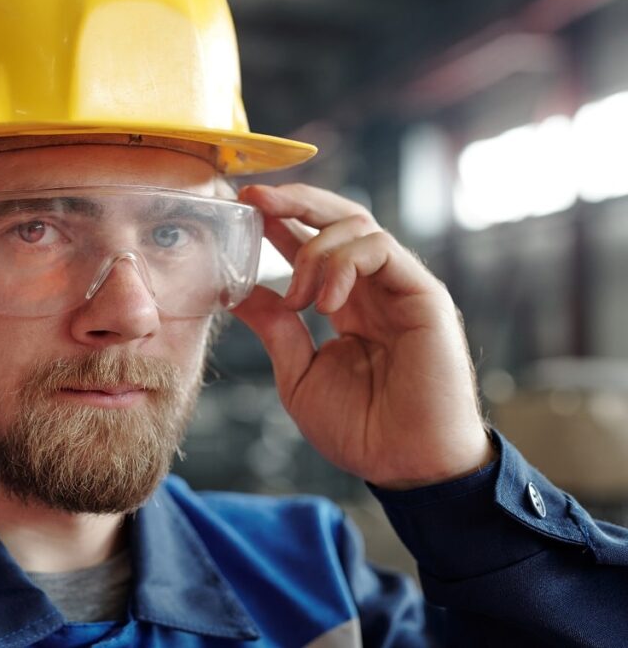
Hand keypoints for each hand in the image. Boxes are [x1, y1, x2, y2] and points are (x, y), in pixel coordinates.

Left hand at [232, 184, 492, 489]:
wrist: (406, 465)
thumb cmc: (361, 429)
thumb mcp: (299, 374)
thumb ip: (275, 328)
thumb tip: (239, 291)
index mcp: (347, 304)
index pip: (313, 245)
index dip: (280, 221)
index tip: (243, 207)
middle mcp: (376, 288)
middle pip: (338, 219)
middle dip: (293, 201)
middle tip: (254, 198)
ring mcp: (400, 287)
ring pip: (357, 226)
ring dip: (312, 251)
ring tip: (295, 299)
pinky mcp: (424, 293)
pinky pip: (381, 248)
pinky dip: (344, 264)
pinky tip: (324, 302)